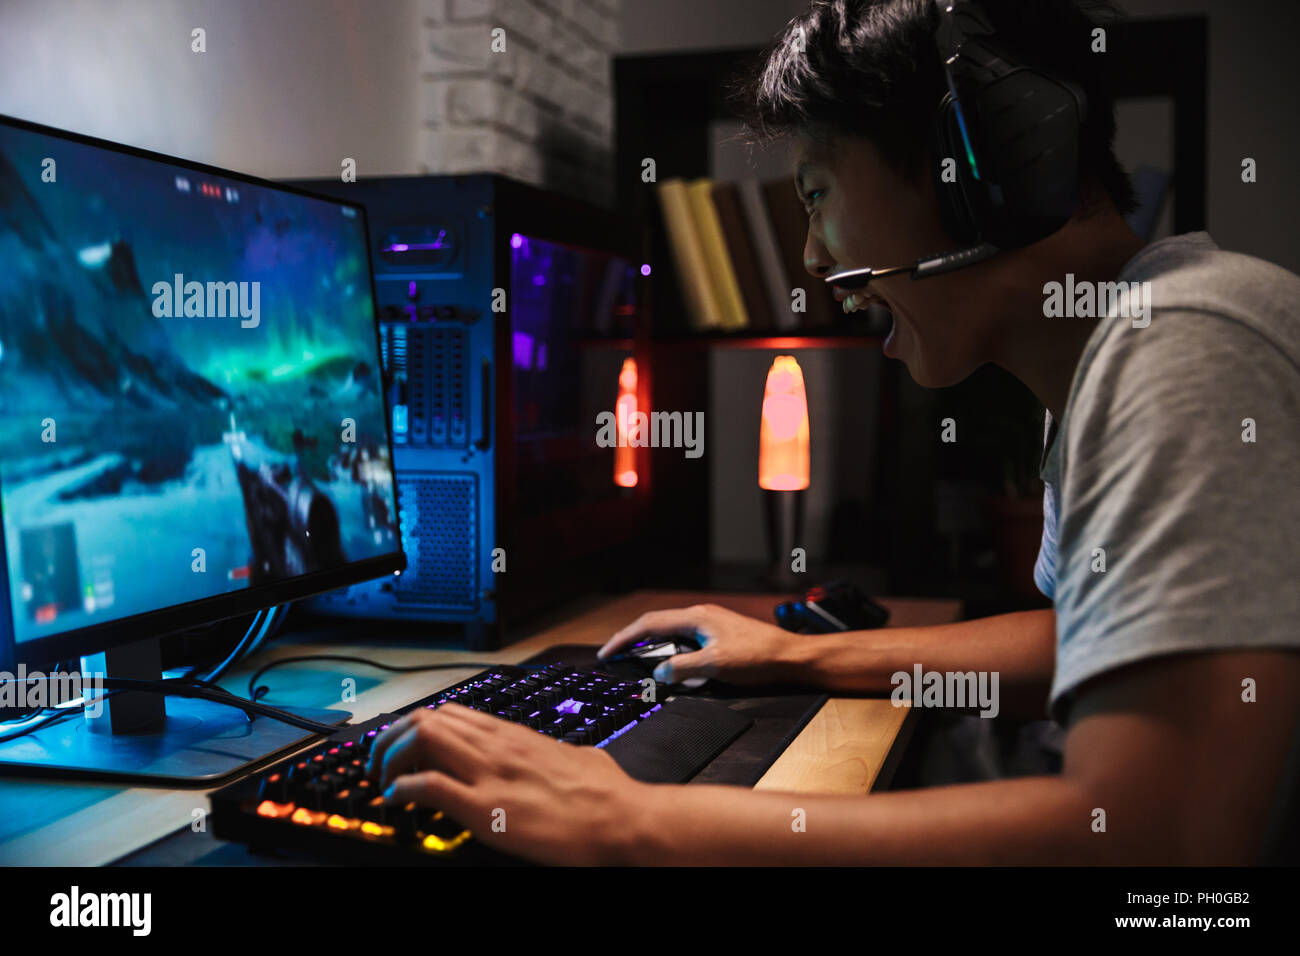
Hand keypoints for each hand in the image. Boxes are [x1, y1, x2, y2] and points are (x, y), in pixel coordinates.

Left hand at [366, 703, 646, 864]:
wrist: (621, 818)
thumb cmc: (606, 792)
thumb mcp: (576, 757)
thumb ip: (555, 754)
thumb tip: (561, 757)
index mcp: (515, 736)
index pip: (453, 713)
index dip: (421, 727)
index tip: (409, 747)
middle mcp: (497, 746)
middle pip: (428, 718)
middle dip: (394, 739)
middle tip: (384, 764)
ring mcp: (489, 773)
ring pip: (421, 739)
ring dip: (391, 758)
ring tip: (384, 781)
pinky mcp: (485, 808)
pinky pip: (429, 786)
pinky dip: (402, 790)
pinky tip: (396, 801)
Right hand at [597, 603, 797, 685]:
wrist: (791, 656)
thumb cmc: (758, 657)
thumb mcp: (716, 666)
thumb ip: (682, 669)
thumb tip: (657, 673)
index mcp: (696, 617)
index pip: (650, 624)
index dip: (624, 638)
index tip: (607, 652)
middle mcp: (700, 616)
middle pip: (656, 624)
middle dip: (632, 639)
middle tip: (613, 656)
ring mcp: (710, 624)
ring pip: (670, 632)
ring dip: (650, 645)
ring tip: (633, 660)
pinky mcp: (718, 635)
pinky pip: (684, 640)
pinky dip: (668, 650)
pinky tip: (667, 664)